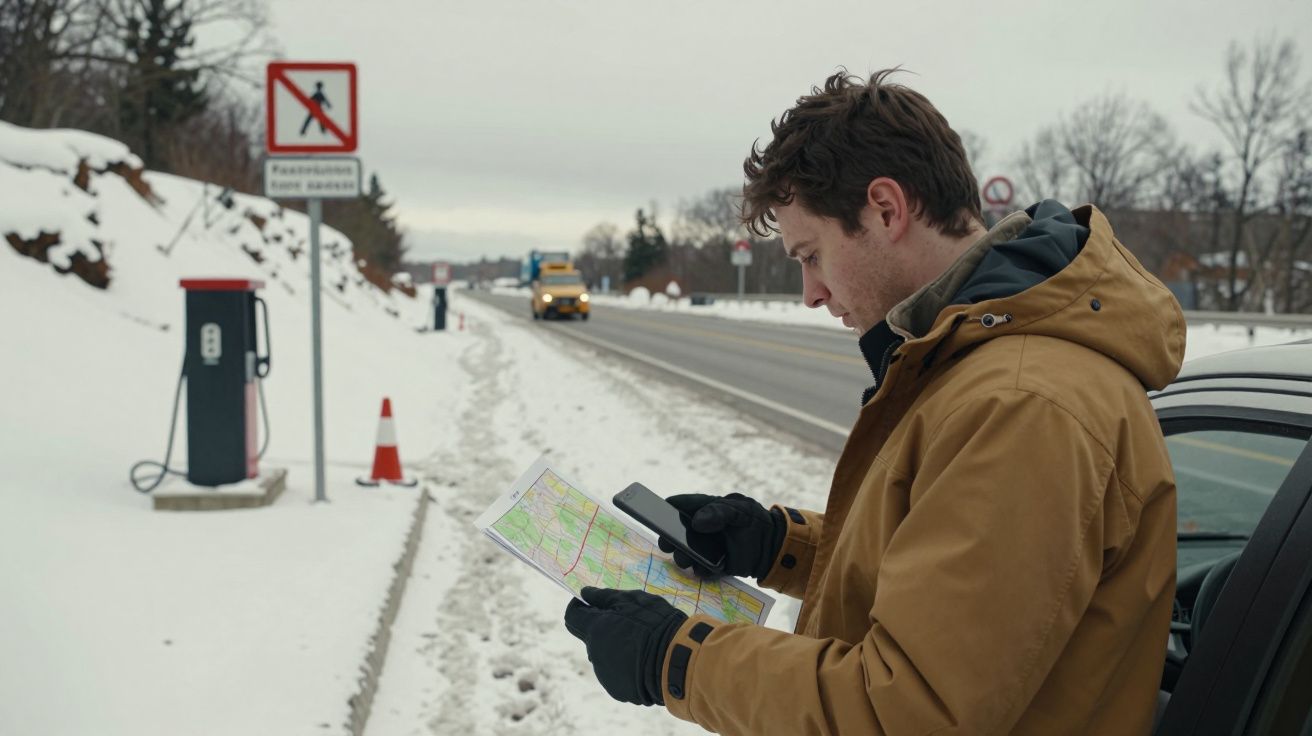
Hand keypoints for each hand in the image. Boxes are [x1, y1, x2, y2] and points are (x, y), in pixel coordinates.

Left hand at [564, 587, 686, 705]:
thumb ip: (604, 597)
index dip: (579, 607)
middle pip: (592, 638)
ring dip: (616, 648)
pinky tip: (644, 661)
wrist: (678, 661)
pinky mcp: (618, 690)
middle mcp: (594, 654)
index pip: (572, 617)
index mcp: (594, 630)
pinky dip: (626, 666)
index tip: (590, 603)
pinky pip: (617, 674)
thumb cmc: (656, 624)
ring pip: (605, 657)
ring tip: (642, 644)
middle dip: (604, 629)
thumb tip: (584, 592)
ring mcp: (605, 674)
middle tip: (629, 623)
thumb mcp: (633, 600)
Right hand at [658, 493, 785, 579]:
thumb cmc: (756, 522)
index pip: (682, 505)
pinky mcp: (714, 565)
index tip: (656, 512)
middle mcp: (702, 529)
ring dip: (683, 556)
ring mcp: (706, 548)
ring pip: (686, 552)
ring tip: (685, 559)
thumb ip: (719, 512)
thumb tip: (696, 522)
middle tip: (666, 543)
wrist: (774, 548)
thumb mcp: (740, 511)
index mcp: (707, 509)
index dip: (667, 508)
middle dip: (669, 537)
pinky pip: (701, 569)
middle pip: (677, 532)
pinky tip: (703, 569)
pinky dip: (700, 571)